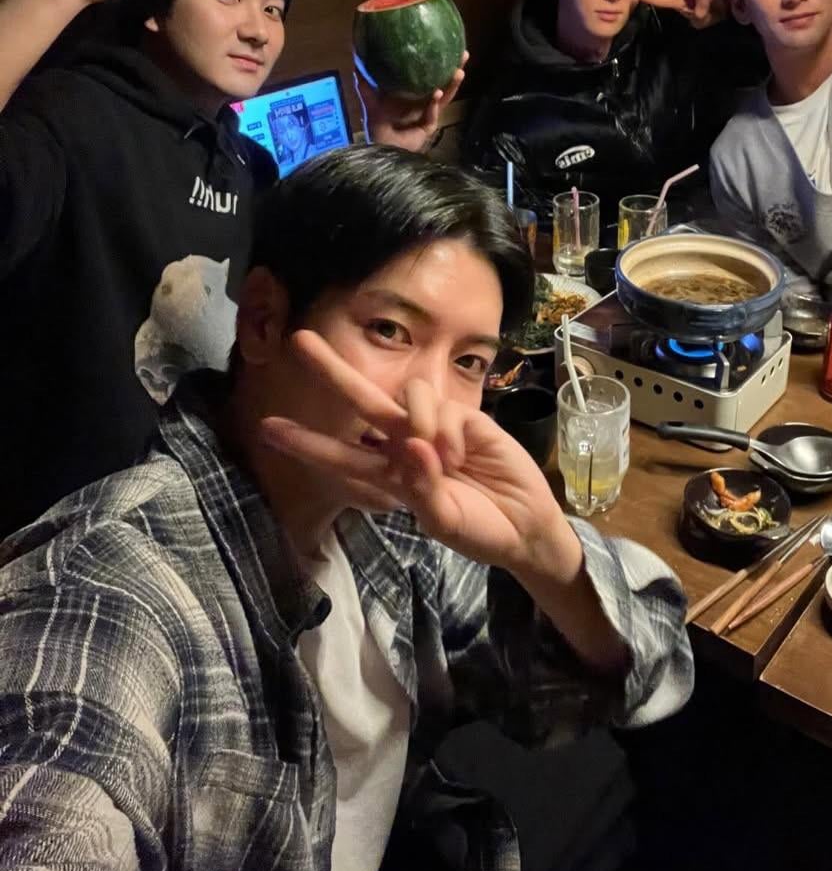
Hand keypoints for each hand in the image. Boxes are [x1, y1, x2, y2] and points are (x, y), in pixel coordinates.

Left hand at [261, 331, 580, 585]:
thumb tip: (413, 444)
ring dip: (420, 421)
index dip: (306, 442)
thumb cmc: (477, 530)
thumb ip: (422, 487)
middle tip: (299, 341)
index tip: (268, 427)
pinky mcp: (465, 415)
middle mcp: (403, 444)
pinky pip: (444, 405)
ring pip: (408, 395)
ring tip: (445, 459)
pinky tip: (463, 453)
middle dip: (332, 371)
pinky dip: (449, 429)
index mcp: (388, 475)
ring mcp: (434, 426)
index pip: (340, 456)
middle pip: (362, 400)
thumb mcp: (443, 520)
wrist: (523, 526)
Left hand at [355, 51, 467, 151]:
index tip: (449, 47)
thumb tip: (356, 63)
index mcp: (416, 96)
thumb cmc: (378, 126)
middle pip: (445, 85)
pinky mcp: (428, 128)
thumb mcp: (371, 101)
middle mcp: (426, 104)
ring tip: (458, 73)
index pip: (432, 77)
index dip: (441, 64)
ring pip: (445, 99)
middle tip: (464, 55)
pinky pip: (432, 115)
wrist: (379, 148)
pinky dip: (433, 106)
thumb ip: (365, 85)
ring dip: (451, 86)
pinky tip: (435, 95)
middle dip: (455, 71)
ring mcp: (429, 116)